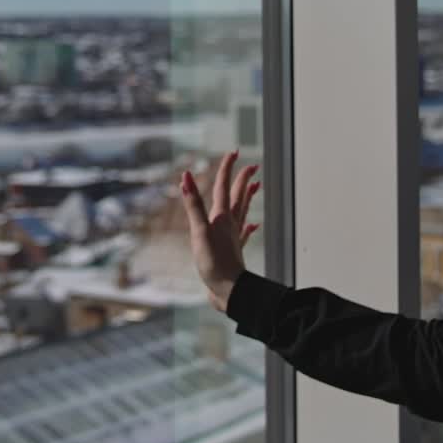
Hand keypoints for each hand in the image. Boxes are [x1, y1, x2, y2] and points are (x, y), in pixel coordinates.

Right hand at [179, 150, 261, 312]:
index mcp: (221, 217)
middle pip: (238, 196)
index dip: (227, 168)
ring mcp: (233, 237)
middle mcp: (230, 224)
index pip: (223, 186)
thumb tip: (186, 178)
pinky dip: (248, 227)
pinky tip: (253, 226)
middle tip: (251, 165)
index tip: (233, 152)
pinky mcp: (233, 251)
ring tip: (256, 187)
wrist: (229, 290)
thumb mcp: (199, 231)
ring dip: (248, 197)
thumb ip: (193, 205)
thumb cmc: (214, 262)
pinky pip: (243, 234)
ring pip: (243, 212)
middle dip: (243, 179)